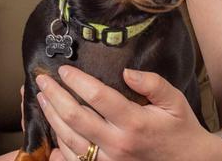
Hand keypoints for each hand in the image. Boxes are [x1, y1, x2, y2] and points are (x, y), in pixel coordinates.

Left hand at [36, 66, 221, 160]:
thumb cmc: (180, 128)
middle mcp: (118, 144)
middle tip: (41, 80)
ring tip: (41, 97)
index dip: (77, 81)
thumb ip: (152, 82)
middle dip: (54, 96)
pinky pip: (75, 158)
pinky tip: (52, 124)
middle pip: (75, 118)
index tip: (64, 69)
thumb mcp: (174, 101)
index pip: (97, 97)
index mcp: (134, 123)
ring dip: (51, 116)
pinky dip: (59, 142)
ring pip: (70, 139)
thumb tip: (127, 71)